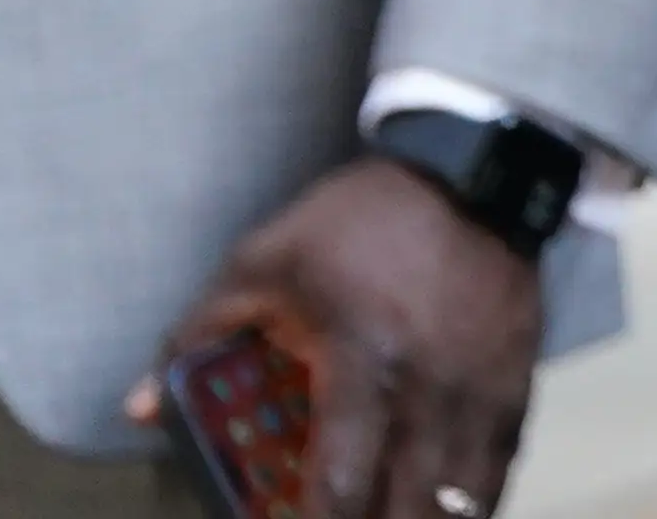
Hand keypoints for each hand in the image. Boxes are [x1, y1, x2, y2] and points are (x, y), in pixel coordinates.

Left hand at [127, 154, 536, 518]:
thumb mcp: (265, 260)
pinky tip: (450, 518)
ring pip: (464, 499)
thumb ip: (201, 334)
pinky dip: (475, 504)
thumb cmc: (359, 222)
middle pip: (410, 507)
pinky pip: (501, 466)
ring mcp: (482, 387)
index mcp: (362, 358)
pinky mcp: (518, 380)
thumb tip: (138, 409)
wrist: (474, 171)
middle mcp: (430, 387)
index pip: (342, 478)